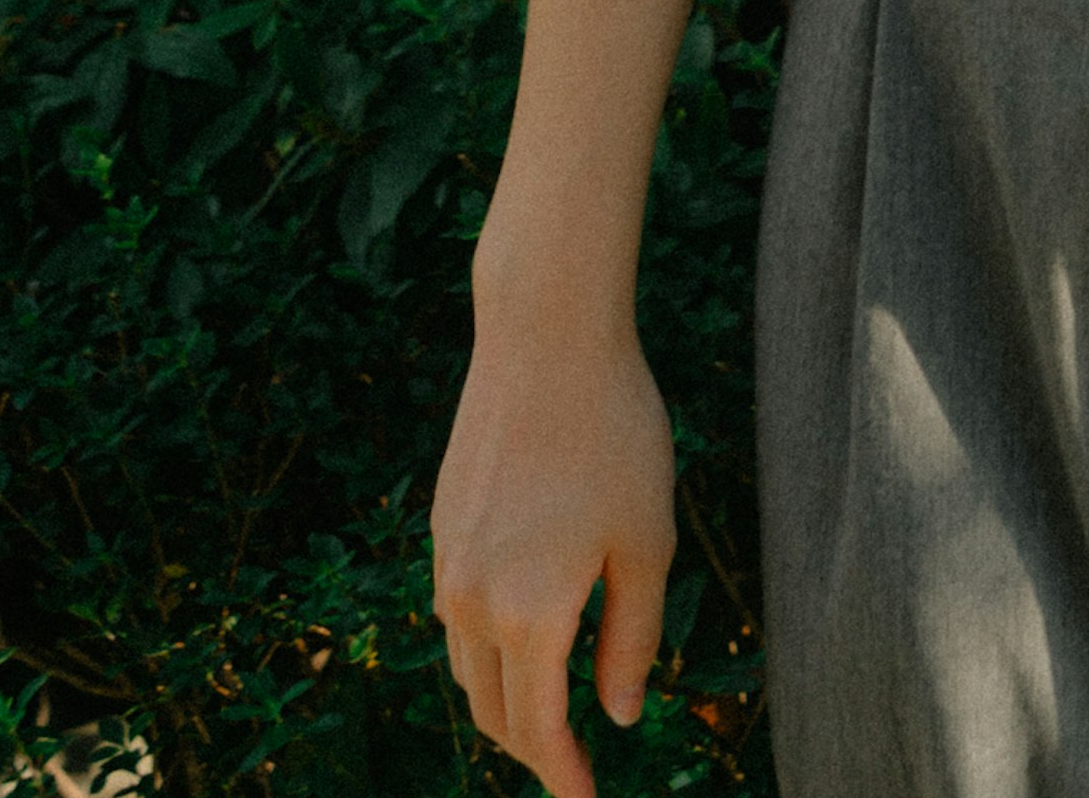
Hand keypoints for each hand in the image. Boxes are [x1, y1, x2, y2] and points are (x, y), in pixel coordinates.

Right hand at [432, 305, 677, 794]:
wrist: (546, 335)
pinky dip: (484, 649)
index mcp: (528, 614)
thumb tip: (615, 715)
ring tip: (547, 711)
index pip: (537, 730)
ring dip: (503, 702)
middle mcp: (472, 600)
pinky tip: (521, 636)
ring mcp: (448, 562)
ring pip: (465, 668)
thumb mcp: (646, 540)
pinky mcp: (441, 526)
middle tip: (571, 765)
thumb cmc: (614, 432)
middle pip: (491, 712)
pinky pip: (455, 616)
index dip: (562, 777)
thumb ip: (631, 639)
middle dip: (531, 749)